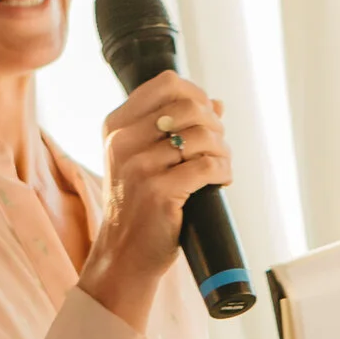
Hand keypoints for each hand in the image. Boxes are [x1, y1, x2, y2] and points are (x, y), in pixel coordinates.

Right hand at [79, 74, 232, 327]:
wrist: (124, 254)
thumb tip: (217, 103)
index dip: (196, 94)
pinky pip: (208, 166)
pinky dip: (223, 171)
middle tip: (218, 146)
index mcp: (116, 127)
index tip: (208, 115)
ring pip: (202, 137)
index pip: (166, 84)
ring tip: (221, 167)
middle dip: (214, 125)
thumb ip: (171, 128)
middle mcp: (123, 142)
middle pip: (189, 107)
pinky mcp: (159, 192)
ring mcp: (139, 168)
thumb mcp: (142, 159)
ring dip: (222, 151)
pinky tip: (220, 182)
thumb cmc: (138, 205)